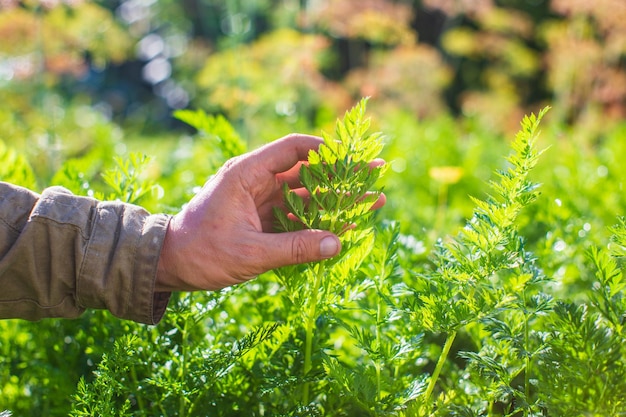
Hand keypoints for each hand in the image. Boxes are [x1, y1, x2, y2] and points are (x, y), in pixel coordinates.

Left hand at [156, 133, 384, 291]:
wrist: (168, 265)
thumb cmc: (200, 253)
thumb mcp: (249, 252)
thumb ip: (294, 248)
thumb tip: (337, 244)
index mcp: (247, 175)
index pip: (292, 149)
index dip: (325, 150)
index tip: (354, 157)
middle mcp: (255, 182)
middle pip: (307, 172)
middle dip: (343, 176)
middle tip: (377, 174)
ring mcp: (260, 202)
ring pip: (306, 195)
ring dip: (336, 200)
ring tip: (373, 201)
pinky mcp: (261, 220)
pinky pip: (296, 216)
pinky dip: (319, 221)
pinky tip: (345, 226)